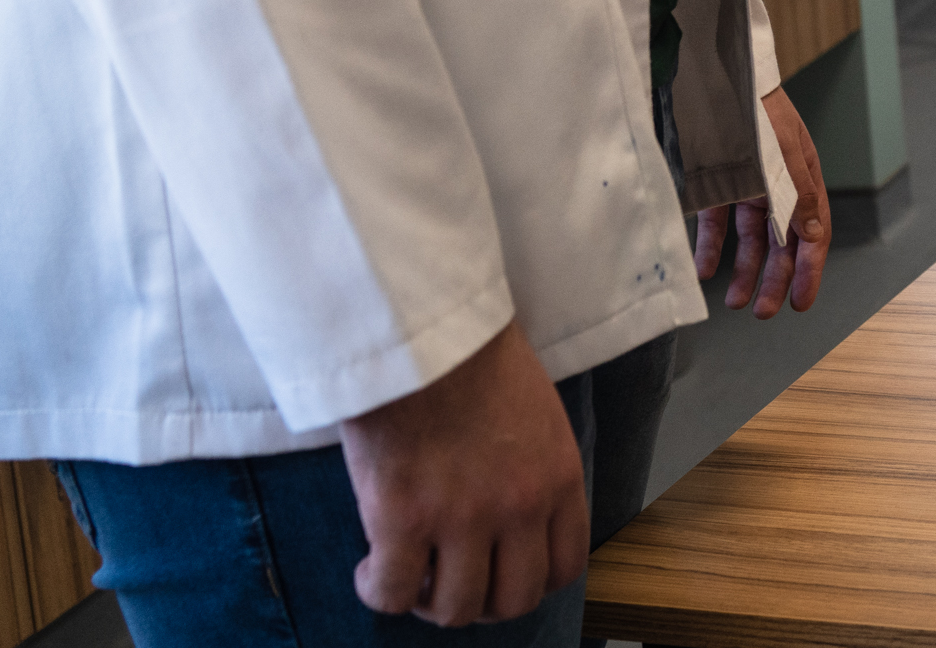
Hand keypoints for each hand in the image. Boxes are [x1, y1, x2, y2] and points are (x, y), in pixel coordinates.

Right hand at [339, 322, 584, 625]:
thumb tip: (515, 521)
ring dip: (429, 602)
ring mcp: (461, 518)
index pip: (565, 566)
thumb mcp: (537, 415)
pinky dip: (378, 592)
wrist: (421, 327)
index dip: (530, 582)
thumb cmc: (472, 358)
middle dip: (482, 601)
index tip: (501, 573)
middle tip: (450, 580)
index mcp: (558, 478)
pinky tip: (370, 567)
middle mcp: (519, 507)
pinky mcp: (401, 520)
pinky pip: (391, 593)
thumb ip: (534, 472)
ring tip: (409, 574)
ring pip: (454, 607)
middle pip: (513, 599)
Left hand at [694, 87, 828, 317]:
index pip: (813, 233)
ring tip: (735, 302)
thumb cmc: (755, 106)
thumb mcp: (784, 150)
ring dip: (745, 272)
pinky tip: (704, 271)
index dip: (810, 269)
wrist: (710, 71)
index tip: (800, 302)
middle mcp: (778, 185)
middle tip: (764, 312)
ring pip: (750, 239)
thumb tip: (815, 236)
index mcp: (804, 176)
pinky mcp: (716, 182)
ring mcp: (747, 185)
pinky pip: (716, 224)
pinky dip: (711, 249)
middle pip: (782, 243)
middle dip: (776, 279)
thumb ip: (799, 193)